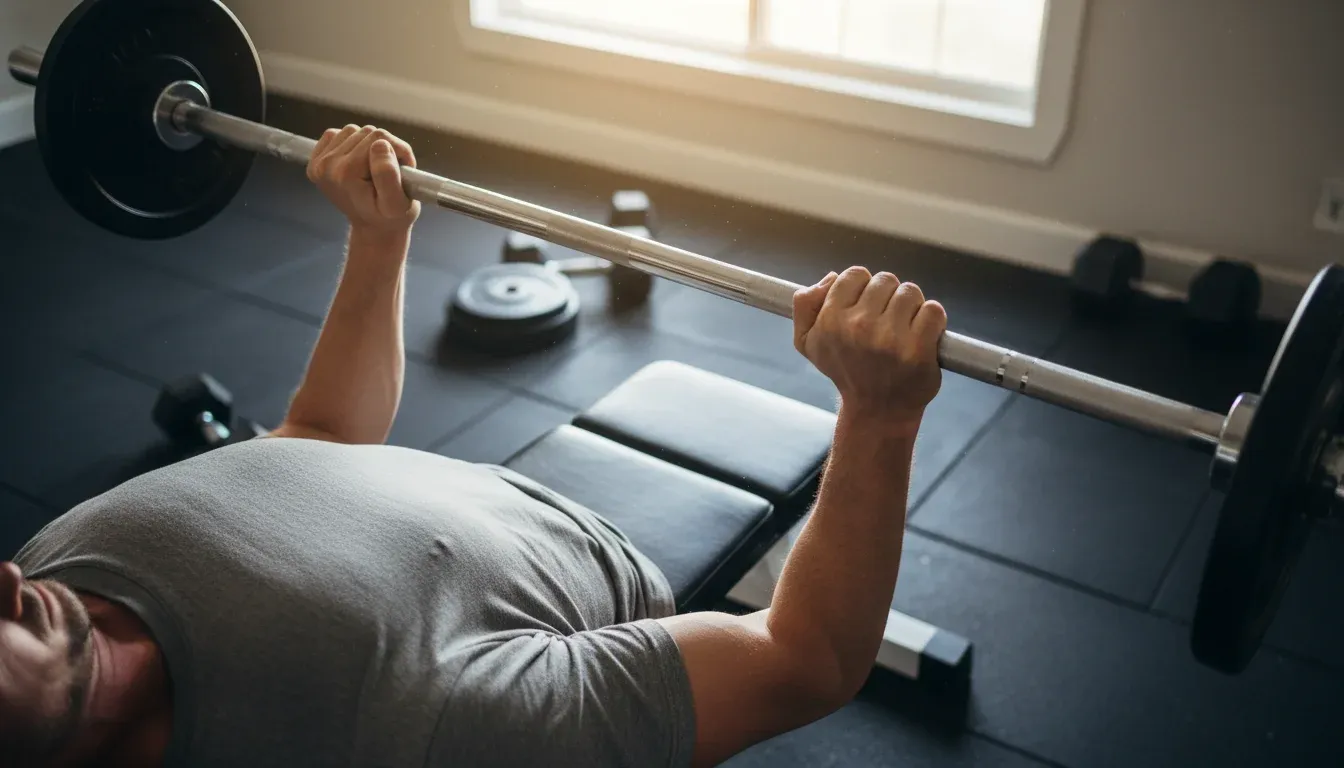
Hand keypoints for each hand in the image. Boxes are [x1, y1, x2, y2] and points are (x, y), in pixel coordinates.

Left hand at [307, 124, 420, 239]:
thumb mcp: (397, 204)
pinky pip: (336, 134)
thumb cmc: (391, 218)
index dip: (398, 151)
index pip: (379, 139)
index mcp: (345, 175)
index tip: (403, 170)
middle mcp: (326, 166)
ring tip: (375, 167)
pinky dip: (352, 143)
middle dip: (384, 148)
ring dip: (368, 145)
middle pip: (365, 132)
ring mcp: (318, 163)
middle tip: (391, 171)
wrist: (373, 228)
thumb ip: (388, 174)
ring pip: (353, 130)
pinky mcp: (316, 160)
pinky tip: (359, 162)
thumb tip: (380, 145)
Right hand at [793, 267, 946, 428]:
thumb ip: (805, 305)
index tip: (867, 307)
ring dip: (912, 307)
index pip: (855, 274)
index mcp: (831, 320)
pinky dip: (932, 321)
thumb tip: (830, 277)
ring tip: (904, 329)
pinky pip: (933, 311)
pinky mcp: (918, 349)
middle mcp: (858, 327)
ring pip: (911, 292)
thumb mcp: (808, 343)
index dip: (864, 287)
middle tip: (887, 321)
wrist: (877, 411)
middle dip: (889, 297)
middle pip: (885, 280)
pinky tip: (922, 337)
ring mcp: (889, 338)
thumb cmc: (846, 370)